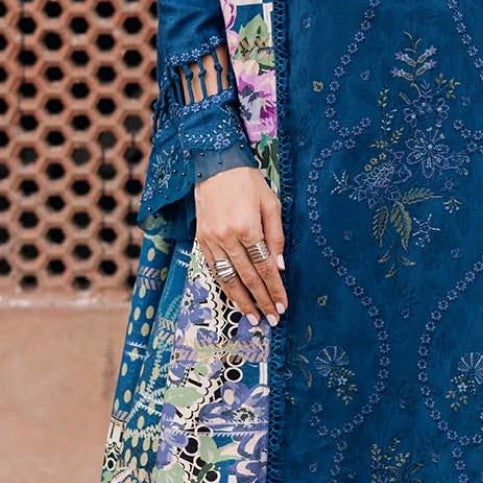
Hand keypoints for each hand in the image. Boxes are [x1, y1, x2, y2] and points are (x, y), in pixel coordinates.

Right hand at [195, 165, 286, 326]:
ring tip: (254, 318)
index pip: (264, 267)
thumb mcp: (271, 204)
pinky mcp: (200, 240)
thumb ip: (276, 236)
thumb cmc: (248, 182)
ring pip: (227, 279)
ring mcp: (211, 240)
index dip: (274, 289)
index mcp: (248, 228)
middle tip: (272, 318)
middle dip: (261, 301)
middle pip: (247, 278)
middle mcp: (227, 238)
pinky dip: (225, 286)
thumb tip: (279, 267)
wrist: (214, 164)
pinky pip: (213, 270)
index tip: (283, 305)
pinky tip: (235, 297)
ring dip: (242, 301)